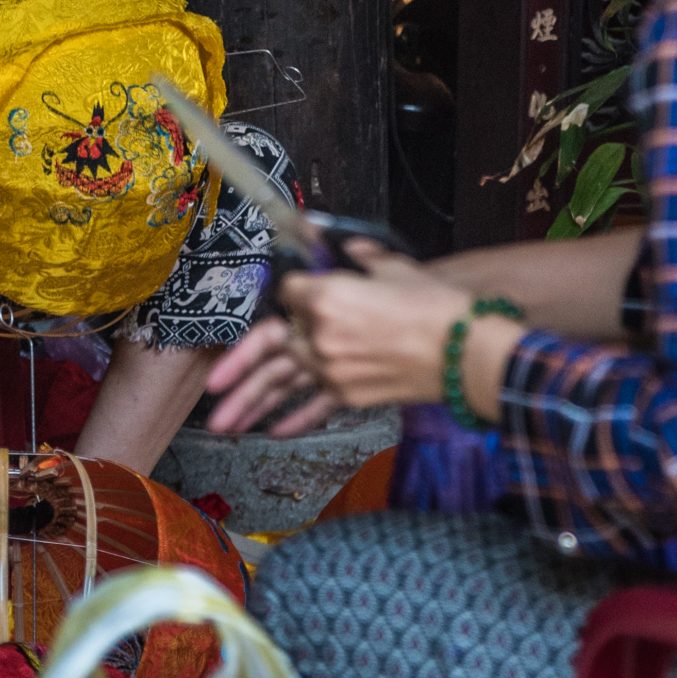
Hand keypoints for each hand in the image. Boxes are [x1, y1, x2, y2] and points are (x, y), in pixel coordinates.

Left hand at [205, 240, 472, 436]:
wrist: (465, 351)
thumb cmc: (433, 304)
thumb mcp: (392, 266)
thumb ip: (357, 256)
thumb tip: (340, 246)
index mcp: (326, 296)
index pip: (288, 292)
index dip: (292, 289)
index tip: (296, 291)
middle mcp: (319, 335)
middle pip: (268, 346)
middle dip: (235, 367)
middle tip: (210, 386)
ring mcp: (331, 370)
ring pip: (280, 384)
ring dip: (248, 406)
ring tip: (222, 426)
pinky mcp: (348, 395)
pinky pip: (313, 406)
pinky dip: (294, 419)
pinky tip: (273, 431)